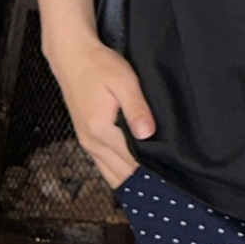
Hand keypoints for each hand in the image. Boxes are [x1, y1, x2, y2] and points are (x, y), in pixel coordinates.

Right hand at [46, 37, 156, 189]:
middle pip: (121, 173)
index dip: (153, 170)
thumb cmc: (99, 65)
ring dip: (131, 179)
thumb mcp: (123, 81)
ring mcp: (87, 142)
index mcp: (102, 130)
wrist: (72, 57)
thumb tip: (148, 134)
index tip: (172, 177)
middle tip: (169, 187)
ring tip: (155, 186)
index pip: (132, 161)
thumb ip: (136, 108)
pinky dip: (119, 171)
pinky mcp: (86, 138)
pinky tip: (134, 173)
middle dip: (144, 181)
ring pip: (111, 173)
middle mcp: (91, 142)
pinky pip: (103, 164)